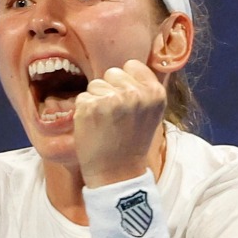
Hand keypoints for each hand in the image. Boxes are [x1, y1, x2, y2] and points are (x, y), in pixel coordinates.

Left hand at [73, 59, 165, 186]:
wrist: (117, 173)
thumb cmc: (130, 142)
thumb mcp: (149, 112)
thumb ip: (142, 89)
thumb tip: (129, 65)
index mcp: (154, 92)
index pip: (132, 65)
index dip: (124, 82)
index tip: (126, 102)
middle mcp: (135, 93)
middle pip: (111, 73)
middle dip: (110, 90)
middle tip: (115, 116)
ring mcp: (112, 99)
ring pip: (95, 84)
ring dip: (96, 101)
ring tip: (105, 123)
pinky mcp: (91, 106)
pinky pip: (82, 98)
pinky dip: (83, 111)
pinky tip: (94, 128)